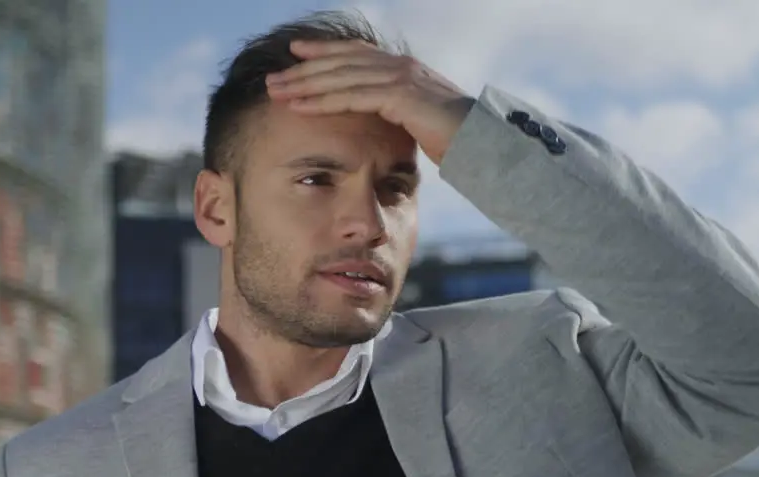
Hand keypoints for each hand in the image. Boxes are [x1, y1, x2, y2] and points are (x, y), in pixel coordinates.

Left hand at [265, 40, 475, 165]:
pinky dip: (322, 101)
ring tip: (275, 92)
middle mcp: (399, 66)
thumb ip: (398, 111)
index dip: (324, 51)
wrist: (486, 143)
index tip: (296, 53)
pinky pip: (351, 97)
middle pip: (341, 62)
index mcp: (403, 68)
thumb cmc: (455, 138)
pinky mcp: (400, 97)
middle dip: (303, 68)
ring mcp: (400, 78)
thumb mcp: (419, 118)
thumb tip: (385, 119)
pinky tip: (299, 106)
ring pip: (341, 77)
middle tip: (271, 77)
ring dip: (304, 84)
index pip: (356, 53)